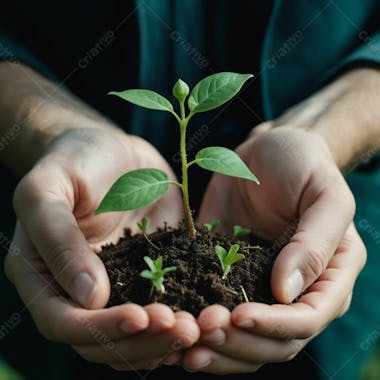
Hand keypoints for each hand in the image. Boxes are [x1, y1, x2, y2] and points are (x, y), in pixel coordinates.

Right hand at [5, 128, 199, 368]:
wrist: (110, 150)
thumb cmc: (73, 161)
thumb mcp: (50, 189)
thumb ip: (58, 238)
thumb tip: (89, 298)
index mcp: (43, 274)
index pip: (62, 322)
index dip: (99, 329)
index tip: (140, 317)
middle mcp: (75, 289)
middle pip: (102, 340)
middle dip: (142, 341)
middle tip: (182, 329)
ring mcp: (114, 284)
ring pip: (134, 334)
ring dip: (165, 339)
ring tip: (198, 328)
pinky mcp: (146, 274)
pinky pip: (161, 307)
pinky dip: (180, 319)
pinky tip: (205, 317)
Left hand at [186, 126, 365, 372]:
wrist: (269, 151)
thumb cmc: (306, 165)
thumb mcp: (324, 195)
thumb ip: (314, 244)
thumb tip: (285, 294)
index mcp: (329, 278)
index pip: (307, 320)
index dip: (273, 326)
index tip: (238, 314)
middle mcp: (296, 293)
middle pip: (272, 342)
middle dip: (238, 342)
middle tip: (203, 328)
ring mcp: (258, 288)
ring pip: (241, 338)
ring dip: (214, 345)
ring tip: (183, 337)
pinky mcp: (226, 276)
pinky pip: (212, 308)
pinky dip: (194, 324)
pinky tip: (168, 327)